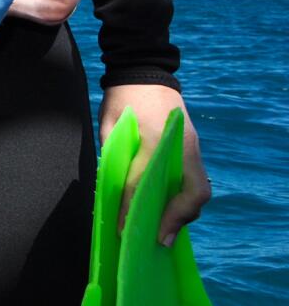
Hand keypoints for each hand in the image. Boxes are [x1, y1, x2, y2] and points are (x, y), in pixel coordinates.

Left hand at [101, 83, 210, 245]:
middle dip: (176, 219)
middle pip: (192, 193)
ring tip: (164, 231)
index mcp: (157, 139)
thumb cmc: (122, 99)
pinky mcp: (192, 149)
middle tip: (159, 239)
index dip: (133, 208)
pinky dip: (185, 200)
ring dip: (184, 213)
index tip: (124, 227)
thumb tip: (115, 194)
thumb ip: (115, 159)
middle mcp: (182, 147)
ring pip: (198, 190)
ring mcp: (192, 148)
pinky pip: (195, 181)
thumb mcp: (111, 127)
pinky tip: (169, 211)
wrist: (143, 72)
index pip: (145, 182)